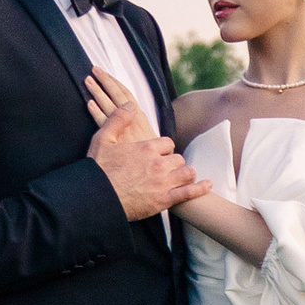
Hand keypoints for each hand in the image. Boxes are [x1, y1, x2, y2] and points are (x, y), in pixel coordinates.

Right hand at [82, 72, 196, 221]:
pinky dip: (200, 189)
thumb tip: (130, 104)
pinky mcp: (163, 201)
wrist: (96, 198)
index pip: (167, 143)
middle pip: (177, 158)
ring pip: (186, 172)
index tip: (157, 154)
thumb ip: (118, 119)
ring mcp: (163, 183)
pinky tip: (207, 185)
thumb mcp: (103, 139)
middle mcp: (158, 164)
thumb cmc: (98, 169)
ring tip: (179, 177)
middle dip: (173, 162)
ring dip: (184, 174)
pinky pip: (189, 193)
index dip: (163, 149)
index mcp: (146, 148)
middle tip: (165, 169)